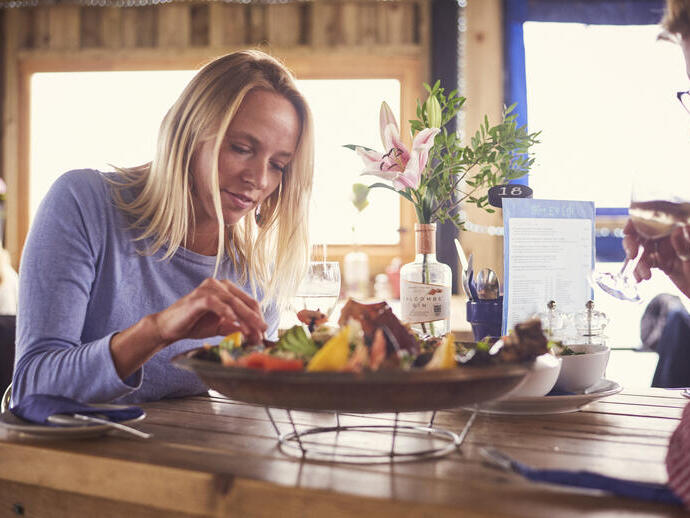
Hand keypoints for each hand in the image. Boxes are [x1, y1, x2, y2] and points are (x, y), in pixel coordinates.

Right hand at [152, 278, 267, 345]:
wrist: (168, 328)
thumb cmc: (194, 325)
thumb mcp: (221, 326)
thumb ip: (237, 327)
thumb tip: (255, 335)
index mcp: (226, 288)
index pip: (249, 301)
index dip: (259, 317)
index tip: (265, 332)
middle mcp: (219, 284)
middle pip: (244, 301)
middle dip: (256, 319)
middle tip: (263, 333)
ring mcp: (208, 288)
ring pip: (233, 302)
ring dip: (245, 319)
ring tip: (253, 333)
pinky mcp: (199, 297)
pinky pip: (217, 304)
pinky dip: (228, 314)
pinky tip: (235, 324)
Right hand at [623, 220, 689, 297]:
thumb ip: (688, 242)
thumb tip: (678, 229)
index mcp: (677, 225)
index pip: (653, 217)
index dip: (637, 222)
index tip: (629, 232)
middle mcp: (668, 235)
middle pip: (642, 234)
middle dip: (632, 244)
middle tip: (632, 255)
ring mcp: (665, 249)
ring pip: (642, 251)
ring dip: (638, 263)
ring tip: (644, 276)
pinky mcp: (662, 262)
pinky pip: (646, 264)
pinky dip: (639, 271)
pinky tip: (639, 278)